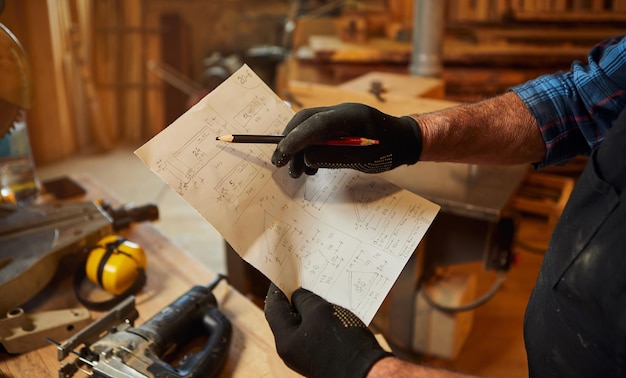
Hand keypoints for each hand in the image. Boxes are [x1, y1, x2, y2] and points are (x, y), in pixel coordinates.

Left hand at [264, 283, 391, 377]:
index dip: (277, 288)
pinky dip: (320, 320)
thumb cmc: (342, 342)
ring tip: (321, 292)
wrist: (367, 372)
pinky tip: (332, 309)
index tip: (283, 273)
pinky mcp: (320, 358)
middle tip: (303, 280)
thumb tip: (296, 296)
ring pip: (302, 326)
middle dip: (295, 298)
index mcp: (285, 340)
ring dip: (310, 308)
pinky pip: (315, 334)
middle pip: (287, 318)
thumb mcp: (320, 311)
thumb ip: (303, 300)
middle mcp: (291, 351)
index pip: (273, 308)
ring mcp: (306, 356)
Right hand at [271, 103, 421, 177]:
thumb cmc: (390, 150)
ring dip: (298, 147)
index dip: (296, 138)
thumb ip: (335, 157)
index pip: (316, 124)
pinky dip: (307, 148)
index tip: (282, 153)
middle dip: (289, 140)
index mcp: (351, 115)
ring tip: (297, 172)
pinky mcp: (337, 124)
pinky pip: (315, 132)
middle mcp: (341, 111)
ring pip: (307, 126)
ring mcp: (338, 116)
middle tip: (280, 162)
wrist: (405, 140)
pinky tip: (310, 166)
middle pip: (305, 120)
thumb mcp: (365, 159)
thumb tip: (307, 157)